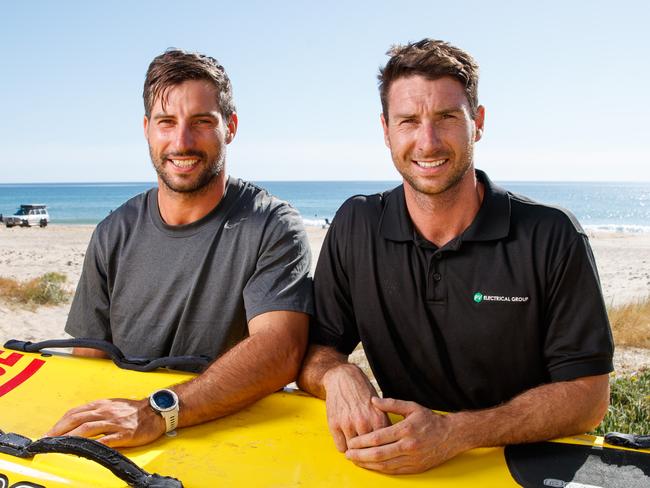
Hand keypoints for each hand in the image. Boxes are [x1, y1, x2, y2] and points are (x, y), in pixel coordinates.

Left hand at [45, 398, 165, 447]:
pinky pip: (104, 440)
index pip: (75, 412)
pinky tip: (82, 450)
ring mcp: (114, 423)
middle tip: (47, 440)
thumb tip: (78, 420)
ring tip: (58, 446)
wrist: (156, 410)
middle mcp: (105, 412)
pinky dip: (91, 445)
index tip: (49, 432)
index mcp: (102, 405)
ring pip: (87, 429)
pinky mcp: (123, 434)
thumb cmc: (134, 410)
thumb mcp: (113, 404)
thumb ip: (97, 411)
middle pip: (77, 419)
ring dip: (70, 437)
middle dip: (59, 430)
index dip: (59, 422)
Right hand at [322, 364, 390, 451]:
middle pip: (369, 451)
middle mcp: (363, 422)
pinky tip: (346, 441)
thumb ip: (383, 423)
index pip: (384, 445)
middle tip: (367, 454)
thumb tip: (390, 443)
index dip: (383, 451)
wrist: (343, 378)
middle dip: (369, 454)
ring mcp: (348, 424)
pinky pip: (340, 447)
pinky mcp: (334, 424)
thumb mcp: (378, 406)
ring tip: (356, 448)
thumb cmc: (363, 392)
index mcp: (378, 418)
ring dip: (355, 452)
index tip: (381, 453)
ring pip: (354, 452)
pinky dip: (343, 447)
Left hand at [345, 397, 462, 473]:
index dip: (361, 441)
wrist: (452, 436)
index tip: (351, 441)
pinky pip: (394, 472)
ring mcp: (412, 459)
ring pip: (385, 465)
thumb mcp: (411, 407)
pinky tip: (371, 467)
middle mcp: (408, 446)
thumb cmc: (430, 420)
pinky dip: (380, 470)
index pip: (377, 438)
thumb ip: (391, 404)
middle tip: (348, 454)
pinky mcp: (415, 468)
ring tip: (356, 462)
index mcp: (405, 429)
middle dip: (360, 455)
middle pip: (378, 454)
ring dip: (367, 465)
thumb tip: (372, 400)